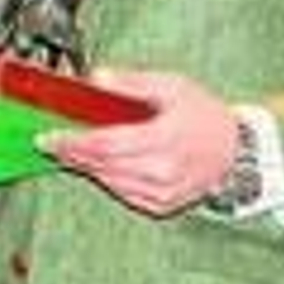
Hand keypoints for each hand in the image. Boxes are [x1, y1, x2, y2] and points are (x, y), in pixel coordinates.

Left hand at [40, 67, 238, 215]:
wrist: (236, 151)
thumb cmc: (207, 117)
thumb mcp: (171, 86)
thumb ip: (131, 83)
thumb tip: (98, 78)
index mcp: (164, 139)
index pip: (104, 144)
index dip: (71, 142)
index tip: (48, 137)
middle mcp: (162, 171)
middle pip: (102, 165)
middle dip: (72, 153)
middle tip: (51, 142)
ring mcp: (162, 193)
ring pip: (109, 181)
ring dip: (86, 166)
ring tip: (71, 150)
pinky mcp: (162, 205)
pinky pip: (123, 193)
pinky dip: (107, 178)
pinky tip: (99, 165)